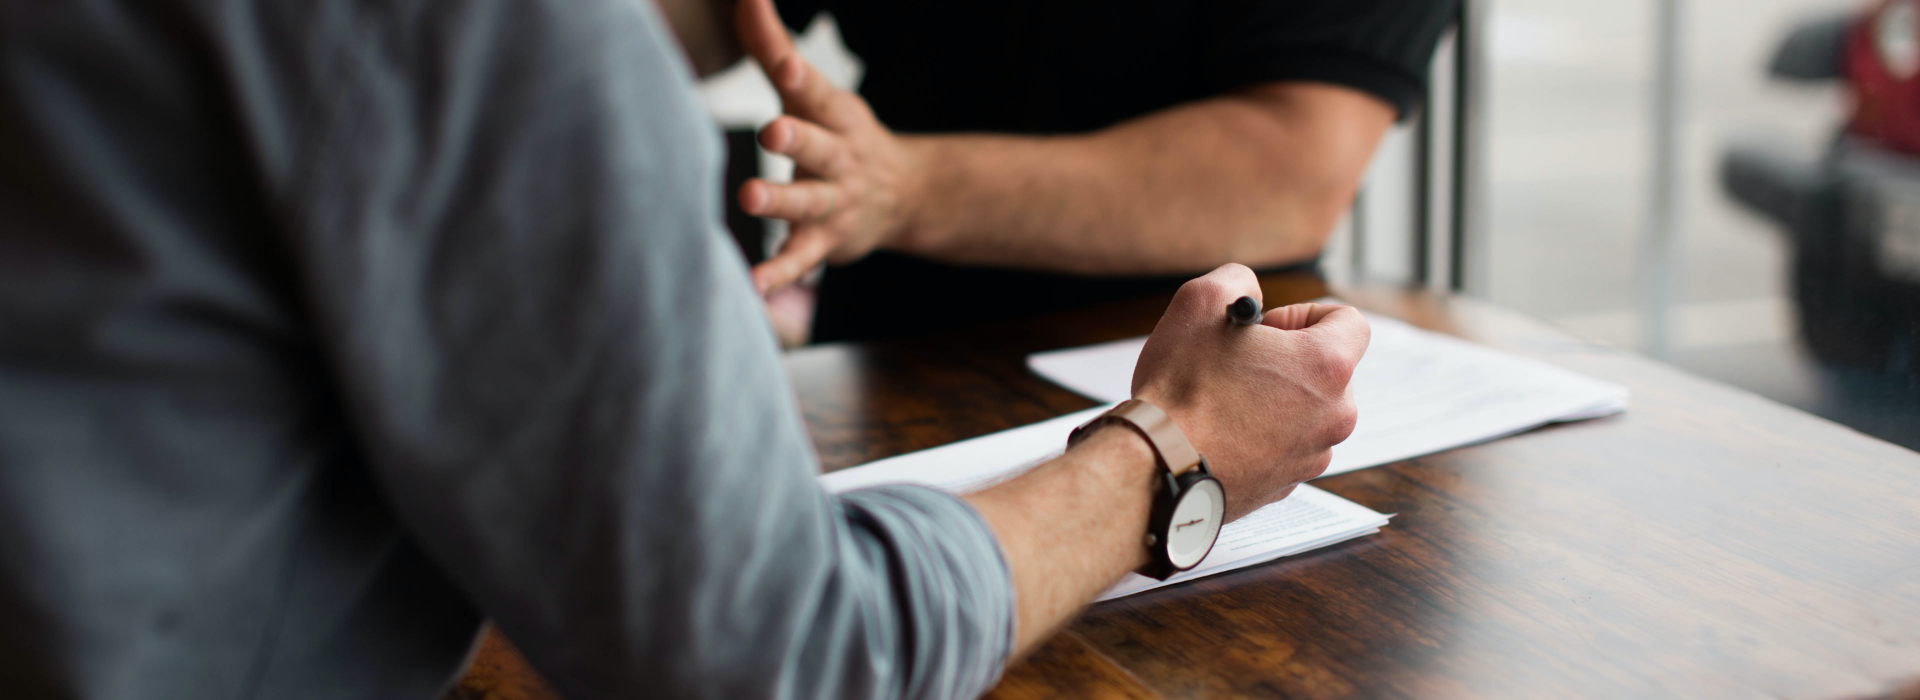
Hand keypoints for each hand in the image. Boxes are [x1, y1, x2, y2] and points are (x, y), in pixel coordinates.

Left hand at [734, 0, 920, 293]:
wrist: (904, 196)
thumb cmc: (838, 135)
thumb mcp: (813, 93)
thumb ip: (772, 47)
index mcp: (834, 116)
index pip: (817, 92)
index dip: (800, 77)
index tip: (786, 66)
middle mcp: (838, 158)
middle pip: (817, 145)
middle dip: (797, 137)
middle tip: (772, 130)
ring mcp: (835, 202)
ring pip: (808, 202)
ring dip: (781, 201)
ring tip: (751, 197)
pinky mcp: (825, 242)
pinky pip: (801, 259)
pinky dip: (780, 272)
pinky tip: (754, 285)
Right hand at [1130, 264, 1368, 520]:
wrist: (1157, 466)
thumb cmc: (1181, 389)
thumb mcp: (1200, 302)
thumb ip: (1238, 280)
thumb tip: (1248, 293)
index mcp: (1326, 366)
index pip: (1349, 321)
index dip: (1304, 314)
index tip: (1267, 328)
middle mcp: (1334, 415)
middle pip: (1327, 370)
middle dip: (1287, 360)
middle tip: (1238, 363)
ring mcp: (1313, 455)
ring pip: (1305, 411)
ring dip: (1273, 398)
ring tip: (1223, 399)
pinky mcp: (1287, 484)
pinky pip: (1284, 446)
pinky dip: (1260, 435)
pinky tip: (1219, 431)